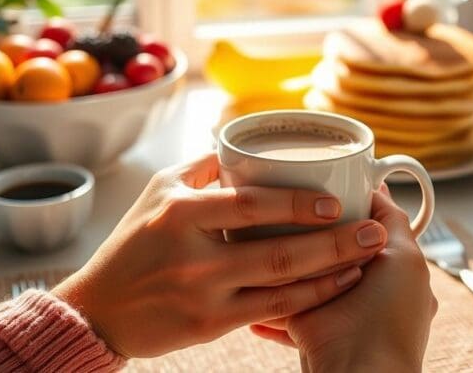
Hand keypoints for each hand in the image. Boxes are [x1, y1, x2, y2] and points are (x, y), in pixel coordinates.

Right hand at [52, 154, 388, 357]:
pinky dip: (306, 300)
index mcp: (180, 213)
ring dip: (330, 273)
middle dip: (333, 242)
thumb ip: (202, 167)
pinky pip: (270, 311)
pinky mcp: (209, 325)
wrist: (100, 308)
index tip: (335, 201)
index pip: (249, 205)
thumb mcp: (157, 191)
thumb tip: (243, 147)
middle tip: (372, 230)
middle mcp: (193, 256)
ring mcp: (203, 294)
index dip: (297, 204)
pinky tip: (334, 287)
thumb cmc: (131, 242)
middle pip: (276, 251)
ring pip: (280, 286)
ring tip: (366, 258)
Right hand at [250, 187, 437, 372]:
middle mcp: (360, 286)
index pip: (365, 225)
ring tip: (266, 228)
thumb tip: (378, 188)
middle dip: (315, 227)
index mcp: (389, 271)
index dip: (347, 202)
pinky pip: (282, 296)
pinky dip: (270, 287)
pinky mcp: (303, 318)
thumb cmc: (390, 314)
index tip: (325, 179)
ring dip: (289, 253)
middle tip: (290, 202)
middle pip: (332, 243)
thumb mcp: (405, 254)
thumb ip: (392, 220)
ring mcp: (330, 302)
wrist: (358, 365)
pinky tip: (255, 269)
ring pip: (305, 266)